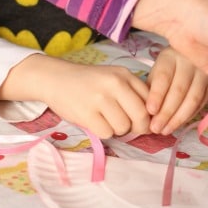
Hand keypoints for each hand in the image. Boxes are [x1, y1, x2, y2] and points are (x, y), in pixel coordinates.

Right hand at [0, 54, 150, 138]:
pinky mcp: (87, 113)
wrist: (56, 79)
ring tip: (106, 119)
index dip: (149, 115)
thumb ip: (132, 93)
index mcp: (124, 74)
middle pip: (141, 116)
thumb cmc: (88, 82)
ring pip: (124, 127)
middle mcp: (115, 84)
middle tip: (129, 127)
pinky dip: (103, 132)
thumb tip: (151, 121)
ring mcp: (100, 98)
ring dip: (117, 129)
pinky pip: (107, 133)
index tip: (142, 120)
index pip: (150, 100)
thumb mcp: (113, 78)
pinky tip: (95, 121)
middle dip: (138, 127)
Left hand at [146, 46, 207, 134]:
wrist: (191, 58)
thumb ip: (151, 89)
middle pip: (179, 90)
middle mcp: (189, 62)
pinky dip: (189, 116)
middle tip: (156, 128)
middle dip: (166, 112)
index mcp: (170, 57)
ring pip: (193, 99)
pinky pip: (201, 103)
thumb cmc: (168, 68)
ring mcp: (204, 73)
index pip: (164, 77)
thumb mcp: (156, 72)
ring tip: (166, 130)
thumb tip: (146, 114)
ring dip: (179, 118)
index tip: (150, 111)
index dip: (157, 95)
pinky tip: (178, 124)